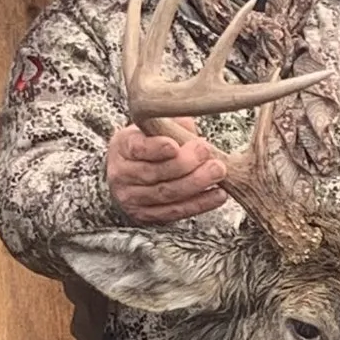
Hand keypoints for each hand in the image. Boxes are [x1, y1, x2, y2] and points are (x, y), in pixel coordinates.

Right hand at [106, 118, 230, 224]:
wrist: (131, 171)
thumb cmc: (149, 143)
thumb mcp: (153, 127)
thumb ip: (172, 124)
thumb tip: (190, 129)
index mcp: (122, 147)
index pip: (137, 149)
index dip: (156, 148)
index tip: (174, 145)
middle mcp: (122, 174)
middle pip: (153, 173)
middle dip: (184, 164)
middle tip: (206, 152)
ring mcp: (132, 198)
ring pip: (166, 194)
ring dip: (196, 184)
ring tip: (217, 171)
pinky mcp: (146, 215)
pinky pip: (175, 211)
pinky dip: (199, 204)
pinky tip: (218, 194)